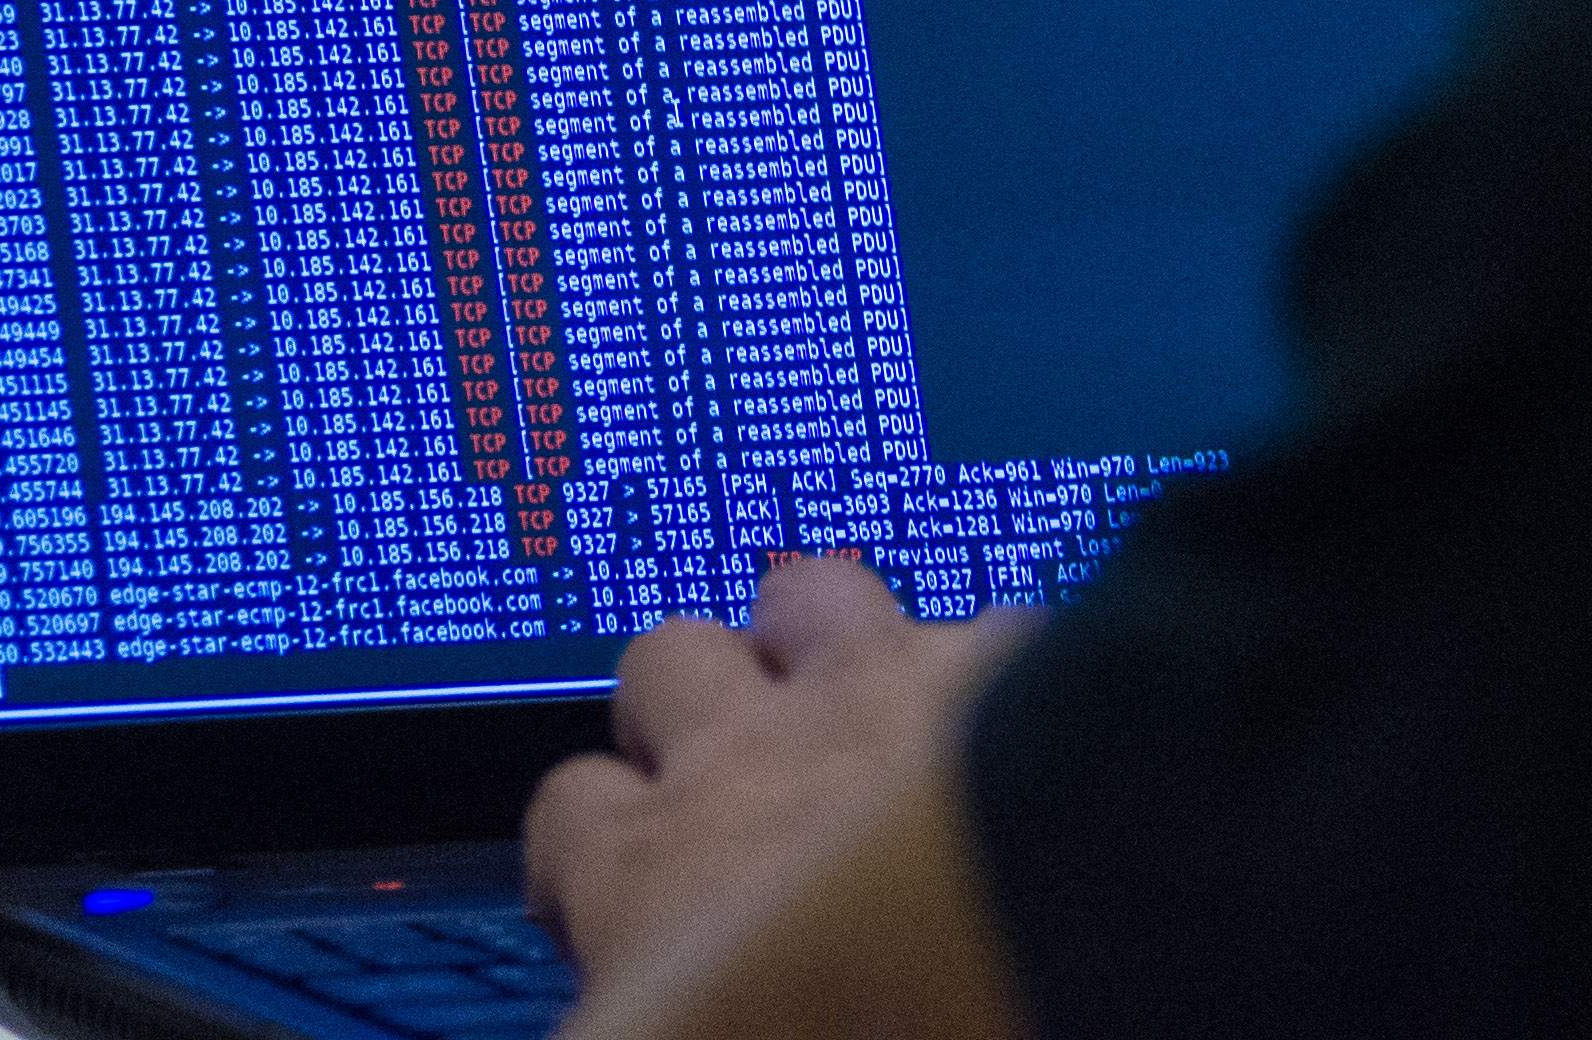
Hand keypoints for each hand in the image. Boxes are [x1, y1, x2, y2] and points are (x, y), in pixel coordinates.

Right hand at [526, 552, 1030, 1003]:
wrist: (1023, 972)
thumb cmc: (849, 1033)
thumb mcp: (684, 1035)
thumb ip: (660, 1008)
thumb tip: (663, 1003)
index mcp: (650, 878)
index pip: (568, 814)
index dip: (595, 838)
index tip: (631, 881)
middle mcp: (745, 757)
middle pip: (667, 662)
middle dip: (693, 695)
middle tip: (745, 764)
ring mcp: (878, 690)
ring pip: (807, 596)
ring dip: (824, 635)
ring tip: (863, 697)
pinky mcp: (1008, 664)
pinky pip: (981, 625)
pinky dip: (993, 665)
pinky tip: (1022, 716)